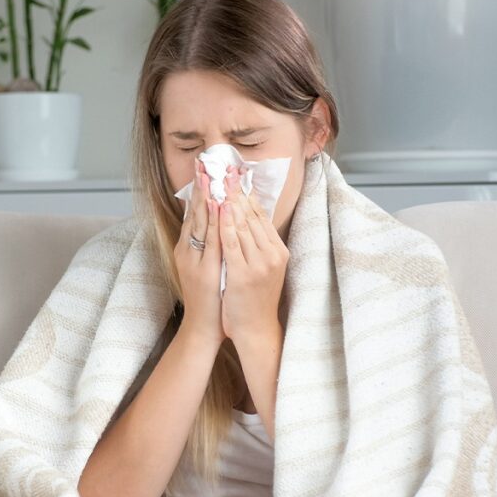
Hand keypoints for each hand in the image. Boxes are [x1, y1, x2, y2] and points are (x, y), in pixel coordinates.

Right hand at [174, 157, 225, 346]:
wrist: (202, 328)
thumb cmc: (208, 299)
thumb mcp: (204, 268)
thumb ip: (207, 245)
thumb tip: (214, 221)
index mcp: (187, 248)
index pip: (193, 213)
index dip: (198, 190)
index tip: (204, 168)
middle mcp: (187, 251)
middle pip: (193, 213)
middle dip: (200, 187)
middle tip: (205, 162)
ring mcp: (193, 259)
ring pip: (199, 223)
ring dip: (204, 197)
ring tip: (209, 174)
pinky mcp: (202, 269)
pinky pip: (209, 240)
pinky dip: (211, 221)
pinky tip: (215, 204)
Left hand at [217, 165, 289, 344]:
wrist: (256, 329)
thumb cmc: (256, 298)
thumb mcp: (264, 267)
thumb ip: (259, 243)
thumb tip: (249, 216)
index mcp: (277, 250)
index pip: (260, 215)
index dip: (245, 193)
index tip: (234, 173)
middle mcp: (272, 254)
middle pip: (252, 216)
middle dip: (236, 190)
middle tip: (224, 167)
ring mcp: (260, 264)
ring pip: (242, 225)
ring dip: (229, 200)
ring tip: (219, 180)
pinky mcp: (244, 274)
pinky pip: (233, 243)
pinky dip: (225, 223)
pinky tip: (218, 207)